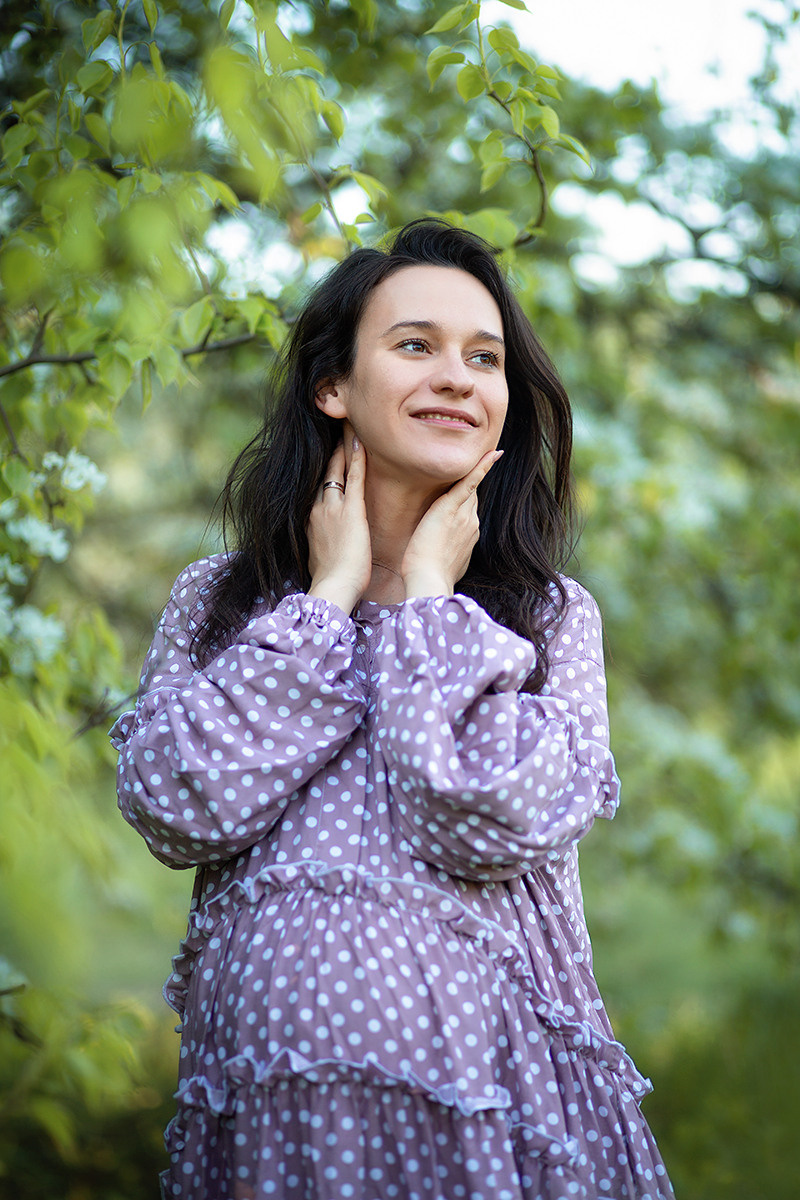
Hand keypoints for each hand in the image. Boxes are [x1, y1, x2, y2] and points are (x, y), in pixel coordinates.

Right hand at [307, 435, 371, 612]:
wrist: (333, 588)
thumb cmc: (331, 582)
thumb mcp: (321, 559)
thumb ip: (323, 546)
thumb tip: (326, 547)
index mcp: (311, 521)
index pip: (318, 488)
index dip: (323, 471)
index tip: (327, 456)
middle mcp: (318, 509)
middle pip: (324, 473)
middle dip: (330, 452)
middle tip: (335, 430)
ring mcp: (333, 508)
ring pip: (336, 469)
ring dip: (342, 447)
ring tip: (348, 426)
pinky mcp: (351, 511)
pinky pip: (354, 477)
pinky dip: (357, 458)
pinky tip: (360, 441)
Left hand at [401, 449, 502, 599]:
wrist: (428, 581)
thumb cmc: (430, 576)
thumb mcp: (446, 565)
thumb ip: (449, 553)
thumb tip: (447, 555)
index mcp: (468, 535)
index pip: (469, 509)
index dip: (468, 499)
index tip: (470, 491)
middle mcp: (471, 523)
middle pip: (472, 496)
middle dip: (471, 482)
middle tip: (483, 458)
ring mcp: (464, 515)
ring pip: (469, 488)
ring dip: (474, 470)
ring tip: (486, 450)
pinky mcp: (451, 508)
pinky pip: (469, 482)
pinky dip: (481, 467)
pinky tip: (493, 453)